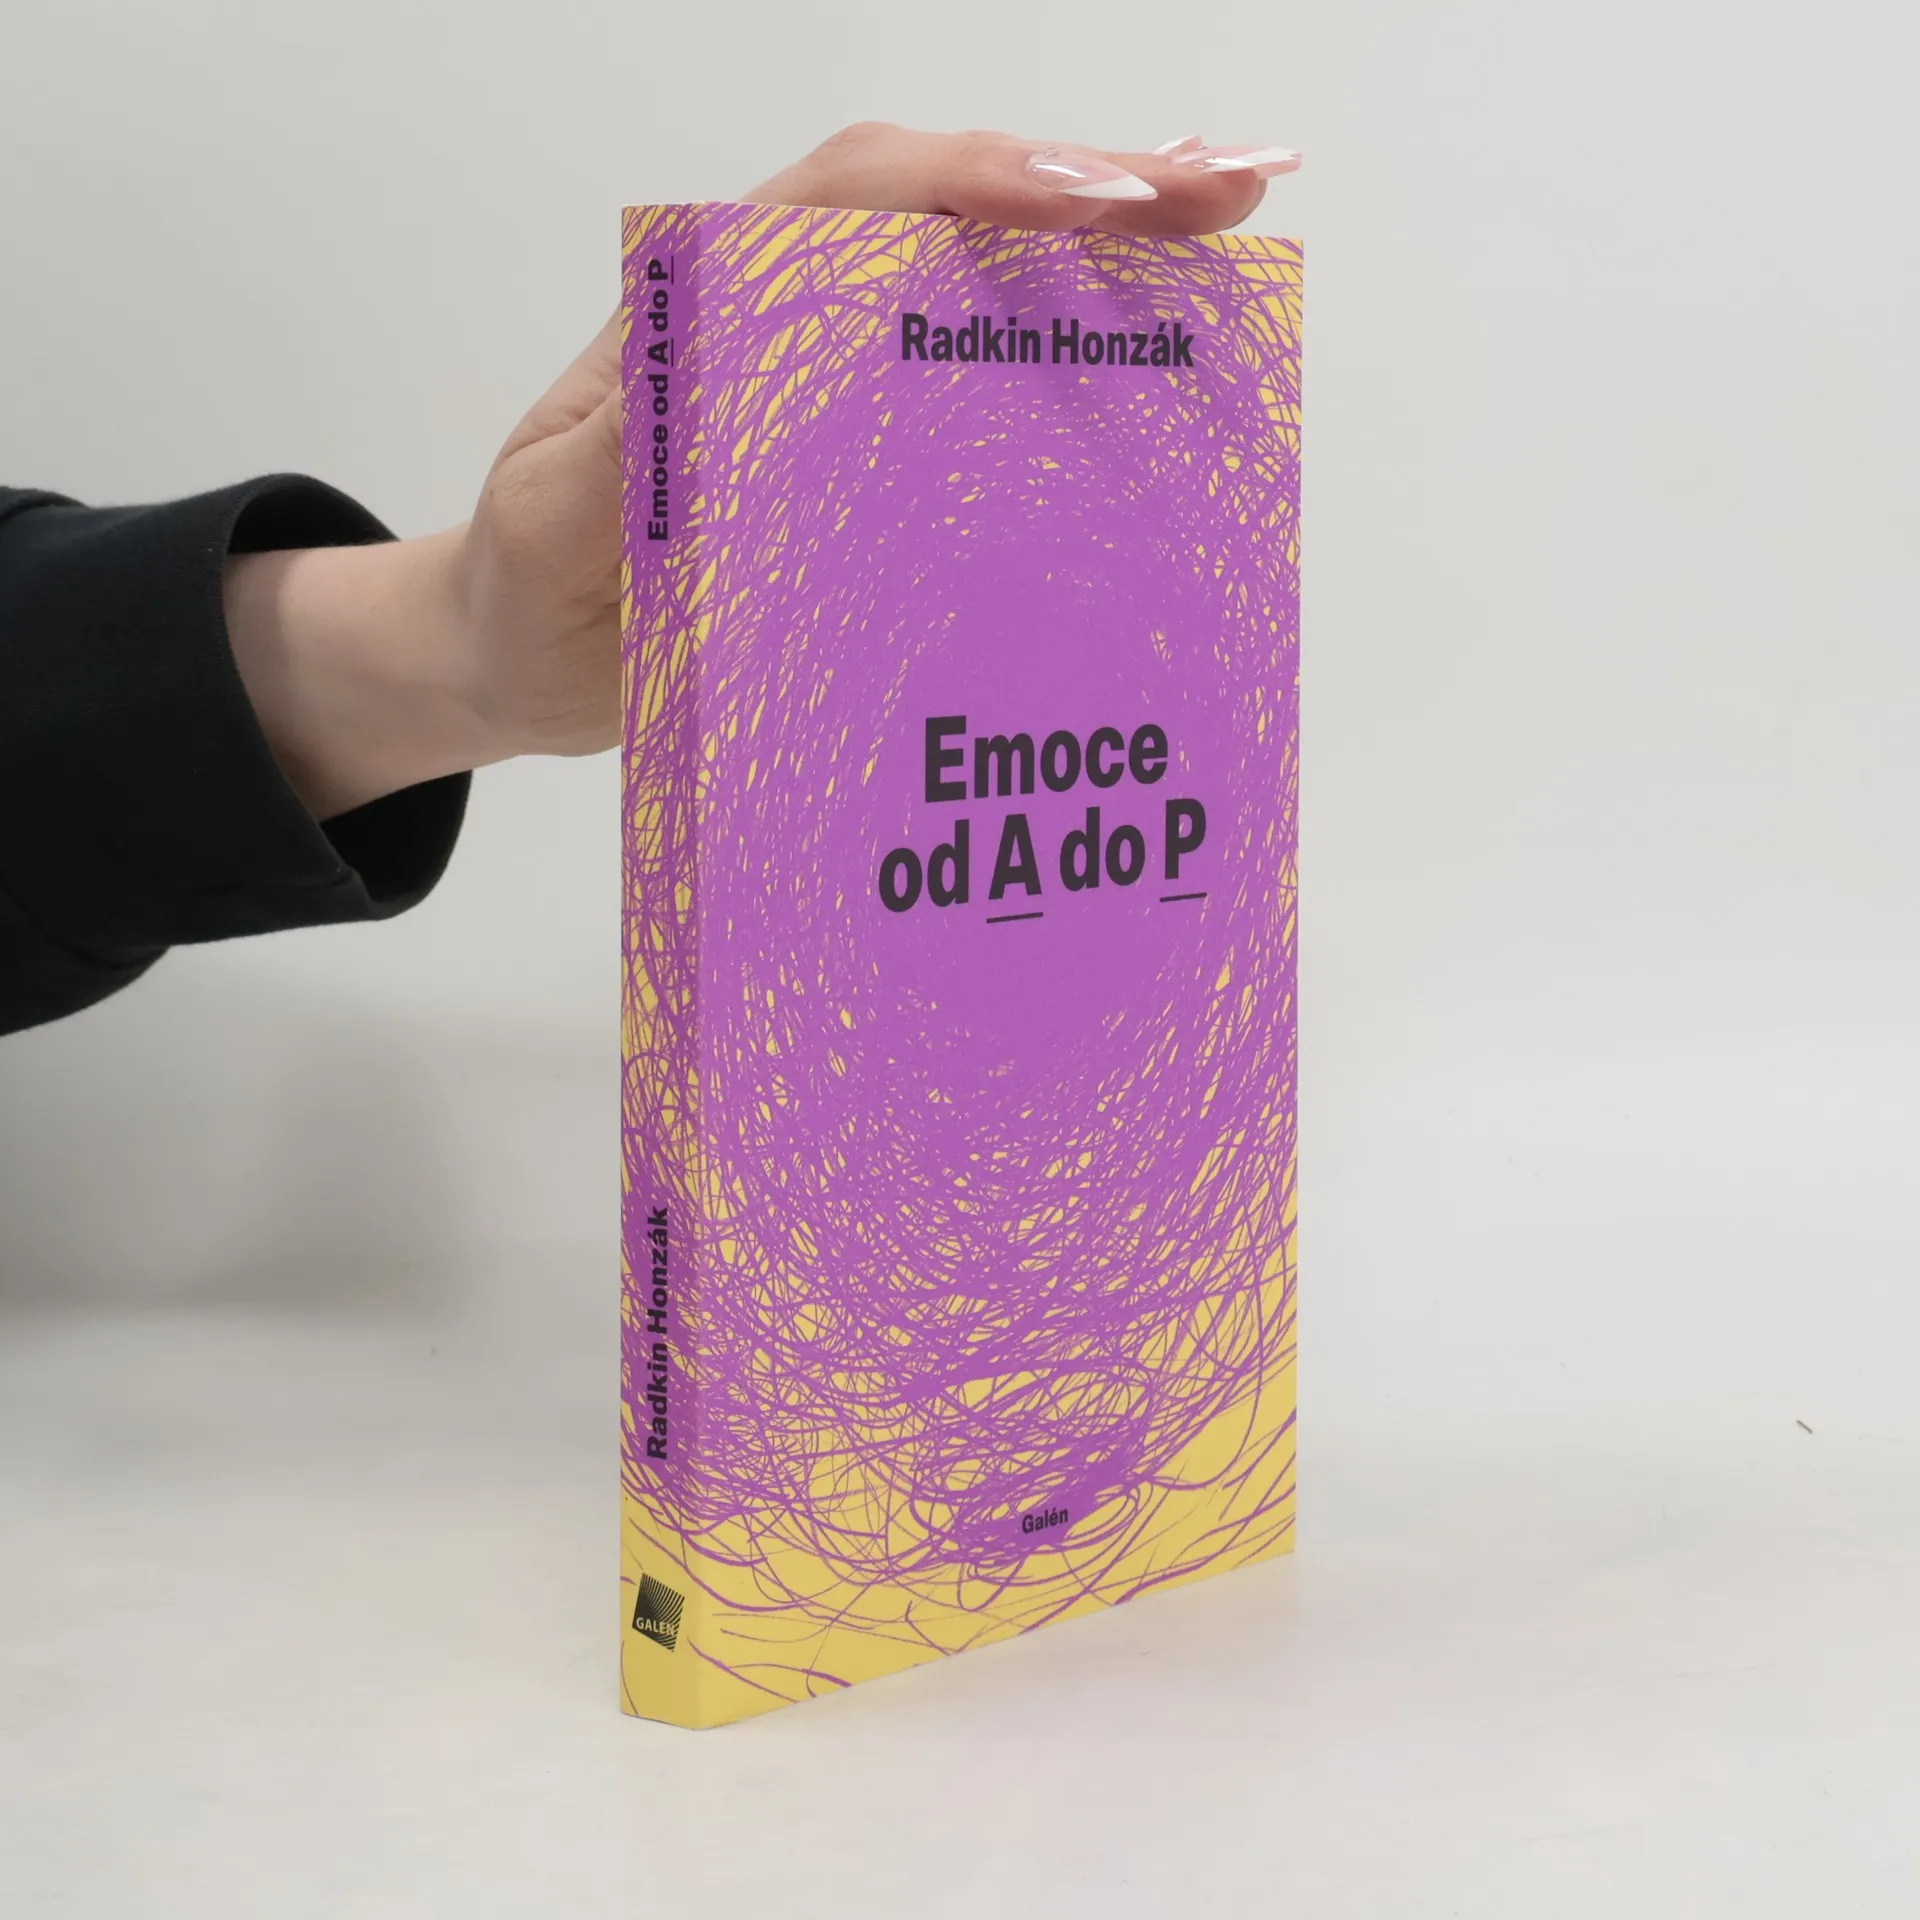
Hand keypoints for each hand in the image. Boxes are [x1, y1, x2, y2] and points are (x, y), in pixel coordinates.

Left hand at [226, 125, 1299, 821]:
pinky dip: (1073, 340)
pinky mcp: (865, 447)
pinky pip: (977, 371)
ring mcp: (835, 377)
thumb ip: (614, 459)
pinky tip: (1158, 335)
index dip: (986, 185)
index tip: (1101, 203)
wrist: (522, 652)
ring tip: (1231, 232)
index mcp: (711, 307)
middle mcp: (787, 315)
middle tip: (1231, 193)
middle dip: (1094, 188)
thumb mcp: (552, 525)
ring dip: (1108, 247)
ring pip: (980, 274)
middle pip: (951, 208)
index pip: (861, 200)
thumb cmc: (529, 587)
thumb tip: (719, 388)